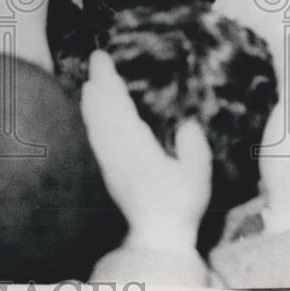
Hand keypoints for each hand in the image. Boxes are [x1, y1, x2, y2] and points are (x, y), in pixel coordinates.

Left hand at [81, 51, 211, 252]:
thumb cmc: (181, 203)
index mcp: (138, 149)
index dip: (109, 83)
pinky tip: (92, 109)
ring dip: (92, 98)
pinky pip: (94, 136)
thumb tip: (187, 123)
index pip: (119, 108)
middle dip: (99, 82)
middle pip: (103, 110)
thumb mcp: (198, 176)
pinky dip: (91, 117)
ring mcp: (109, 160)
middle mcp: (118, 152)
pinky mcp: (106, 168)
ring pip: (95, 122)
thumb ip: (194, 148)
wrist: (156, 232)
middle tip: (97, 57)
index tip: (103, 62)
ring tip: (92, 78)